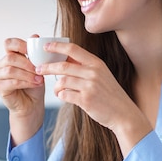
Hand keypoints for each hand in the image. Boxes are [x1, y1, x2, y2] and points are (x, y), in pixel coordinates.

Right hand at [0, 36, 45, 144]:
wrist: (32, 104)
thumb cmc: (34, 85)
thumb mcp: (38, 67)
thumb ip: (35, 53)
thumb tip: (35, 36)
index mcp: (10, 56)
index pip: (9, 43)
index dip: (20, 45)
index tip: (32, 50)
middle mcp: (2, 64)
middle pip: (10, 57)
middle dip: (26, 63)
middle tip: (39, 69)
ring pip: (10, 70)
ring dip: (27, 74)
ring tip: (39, 79)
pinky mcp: (0, 88)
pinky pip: (11, 82)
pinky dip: (25, 82)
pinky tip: (35, 84)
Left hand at [36, 41, 151, 155]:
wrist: (123, 114)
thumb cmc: (109, 94)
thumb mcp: (101, 75)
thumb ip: (84, 66)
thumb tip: (63, 58)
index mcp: (96, 63)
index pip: (73, 49)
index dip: (57, 46)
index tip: (45, 46)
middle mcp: (93, 72)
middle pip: (63, 66)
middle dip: (47, 67)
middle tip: (38, 69)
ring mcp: (90, 86)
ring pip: (62, 81)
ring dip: (55, 86)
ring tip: (57, 90)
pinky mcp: (86, 100)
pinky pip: (65, 94)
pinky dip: (61, 95)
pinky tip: (64, 97)